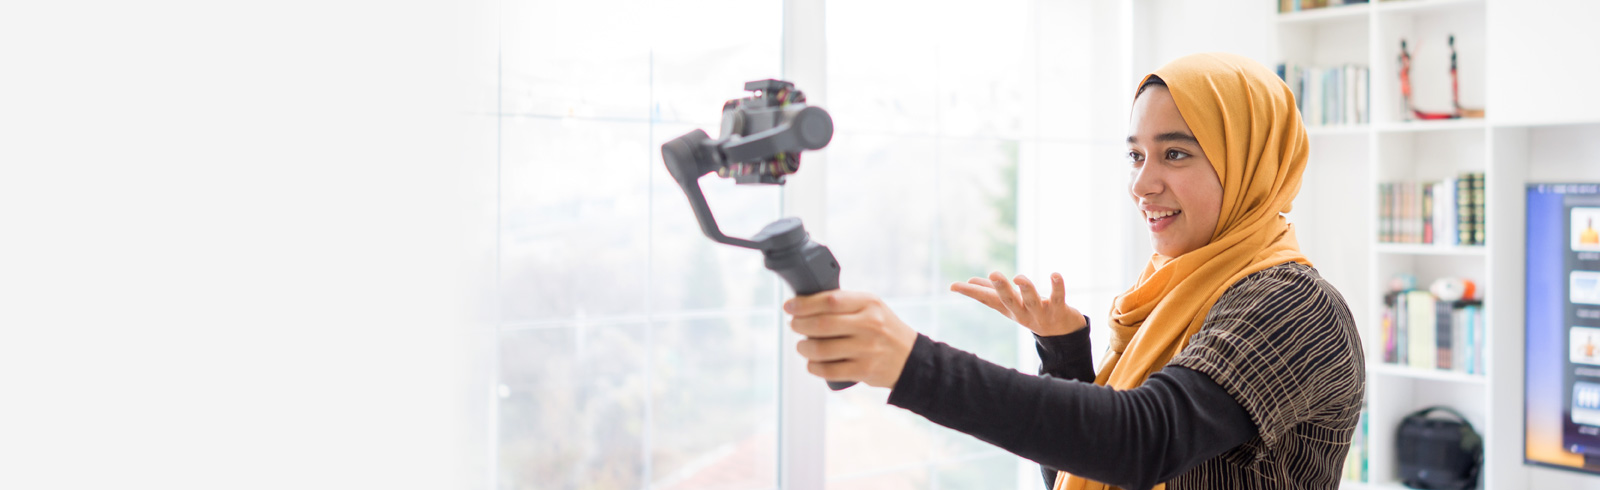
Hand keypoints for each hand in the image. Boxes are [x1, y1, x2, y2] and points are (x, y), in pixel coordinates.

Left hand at [784, 290, 918, 388]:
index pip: (829, 300)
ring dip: (804, 348)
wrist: (911, 359)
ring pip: (821, 349)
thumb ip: (844, 303)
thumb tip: (804, 303)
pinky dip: (814, 367)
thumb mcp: (871, 308)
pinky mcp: (864, 370)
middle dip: (799, 325)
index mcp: (869, 303)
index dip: (804, 304)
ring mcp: (867, 349)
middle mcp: (869, 325)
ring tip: (802, 346)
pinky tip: (812, 363)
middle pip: (821, 324)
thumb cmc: (883, 330)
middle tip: (794, 326)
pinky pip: (828, 370)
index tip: (789, 306)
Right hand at [949, 271, 1085, 336]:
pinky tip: (1055, 275)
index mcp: (1008, 309)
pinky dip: (1057, 287)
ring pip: (1032, 301)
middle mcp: (1022, 312)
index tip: (953, 286)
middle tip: (993, 274)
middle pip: (1009, 301)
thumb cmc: (1030, 311)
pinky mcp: (1058, 310)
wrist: (1062, 333)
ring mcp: (1040, 313)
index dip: (971, 292)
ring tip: (1019, 277)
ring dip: (1026, 289)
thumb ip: (991, 292)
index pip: (987, 299)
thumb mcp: (1009, 303)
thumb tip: (970, 280)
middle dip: (1002, 288)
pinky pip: (1058, 298)